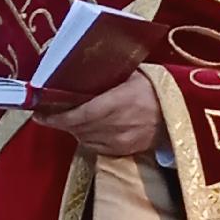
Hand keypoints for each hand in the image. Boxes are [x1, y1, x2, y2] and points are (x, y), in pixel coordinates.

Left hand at [34, 69, 163, 157]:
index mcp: (118, 102)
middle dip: (59, 121)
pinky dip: (86, 138)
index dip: (56, 116)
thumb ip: (108, 75)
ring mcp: (120, 142)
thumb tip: (79, 67)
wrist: (180, 115)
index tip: (38, 113)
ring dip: (72, 129)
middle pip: (77, 128)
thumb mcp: (133, 74)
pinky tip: (86, 128)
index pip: (78, 114)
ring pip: (83, 139)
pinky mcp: (124, 151)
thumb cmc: (155, 88)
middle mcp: (117, 126)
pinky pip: (95, 147)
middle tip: (46, 113)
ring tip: (65, 118)